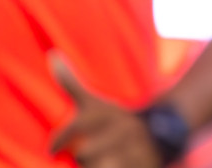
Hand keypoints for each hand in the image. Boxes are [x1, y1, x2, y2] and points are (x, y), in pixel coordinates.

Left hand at [48, 54, 162, 167]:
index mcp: (109, 114)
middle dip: (84, 157)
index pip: (76, 127)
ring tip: (105, 158)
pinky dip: (116, 167)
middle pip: (84, 153)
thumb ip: (70, 82)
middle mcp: (124, 129)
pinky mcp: (144, 165)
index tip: (52, 150)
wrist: (159, 132)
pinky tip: (116, 163)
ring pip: (99, 165)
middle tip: (93, 151)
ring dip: (99, 164)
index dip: (60, 140)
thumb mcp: (94, 102)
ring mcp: (136, 148)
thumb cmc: (112, 120)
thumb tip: (52, 54)